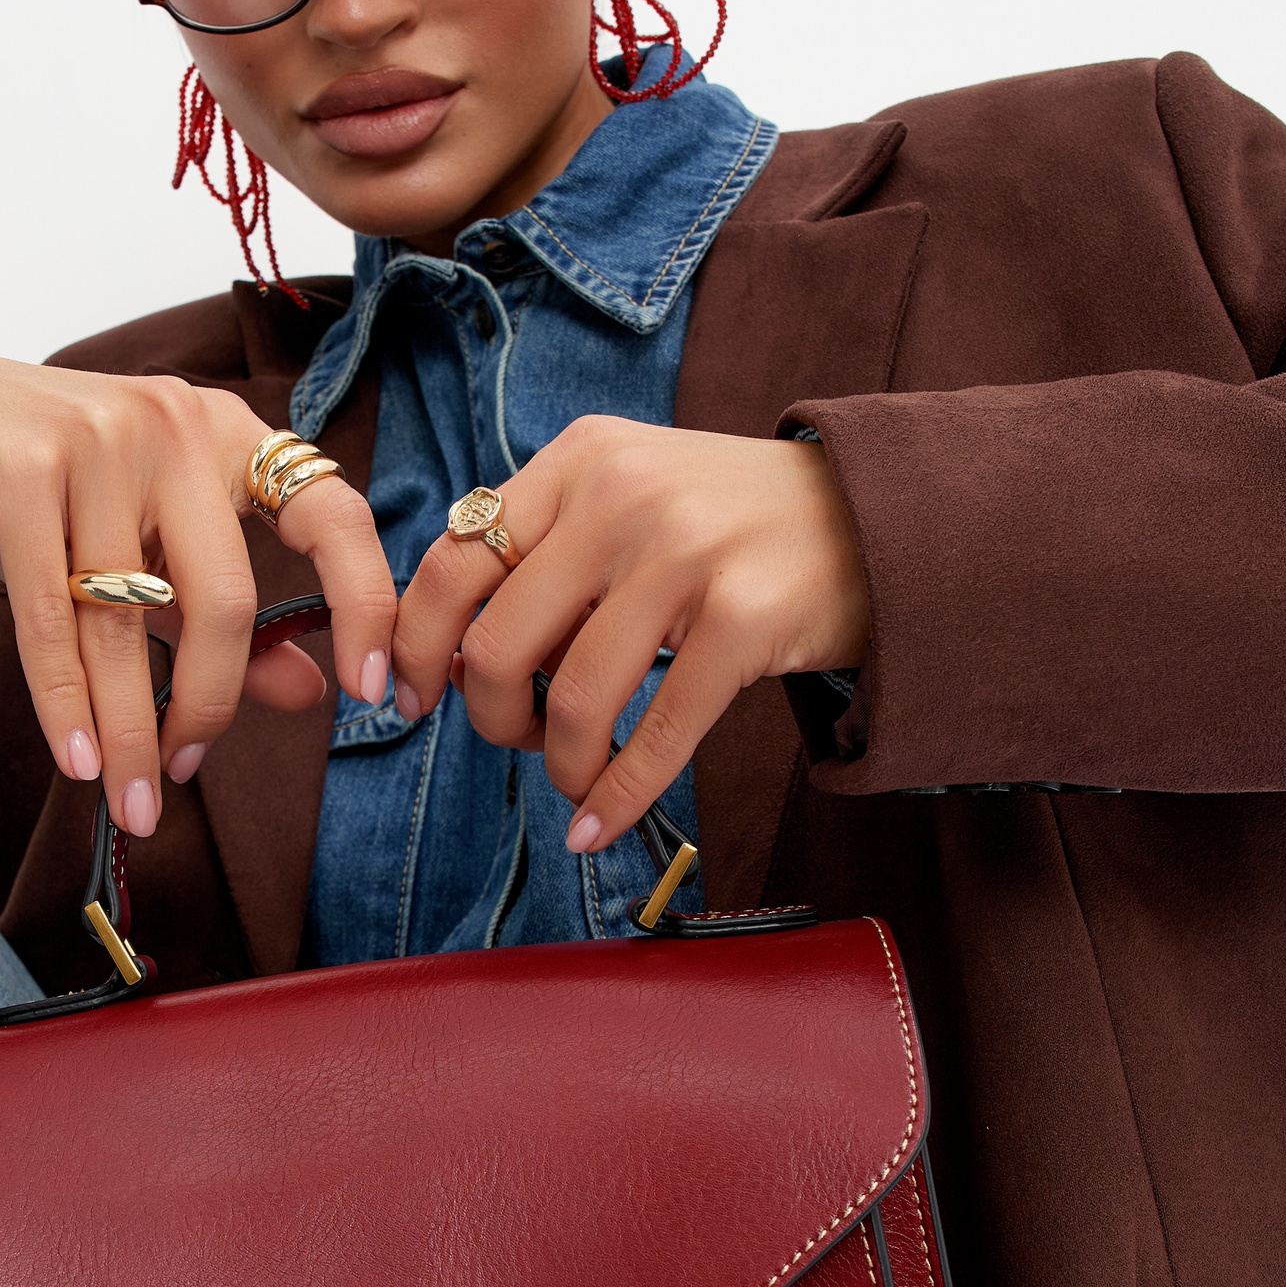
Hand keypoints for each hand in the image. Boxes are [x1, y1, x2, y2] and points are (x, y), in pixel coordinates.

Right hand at [0, 341, 395, 837]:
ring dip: (129, 729)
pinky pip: (53, 616)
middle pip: (222, 599)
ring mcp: (98, 440)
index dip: (366, 604)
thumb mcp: (142, 544)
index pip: (333, 515)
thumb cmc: (38, 489)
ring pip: (128, 623)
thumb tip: (312, 690)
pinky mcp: (18, 468)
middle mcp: (176, 425)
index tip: (374, 695)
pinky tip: (78, 759)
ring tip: (130, 801)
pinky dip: (64, 701)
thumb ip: (227, 614)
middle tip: (177, 781)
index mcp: (227, 435)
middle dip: (206, 711)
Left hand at [390, 417, 869, 852]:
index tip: (405, 700)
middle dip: (488, 719)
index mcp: (578, 461)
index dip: (412, 647)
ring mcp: (687, 556)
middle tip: (516, 738)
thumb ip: (545, 549)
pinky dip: (615, 798)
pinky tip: (598, 826)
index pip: (450, 562)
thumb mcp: (631, 494)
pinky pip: (654, 736)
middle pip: (495, 645)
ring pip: (571, 701)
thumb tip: (444, 657)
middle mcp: (623, 498)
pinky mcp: (746, 620)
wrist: (880, 514)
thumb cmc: (733, 524)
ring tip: (576, 776)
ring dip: (560, 765)